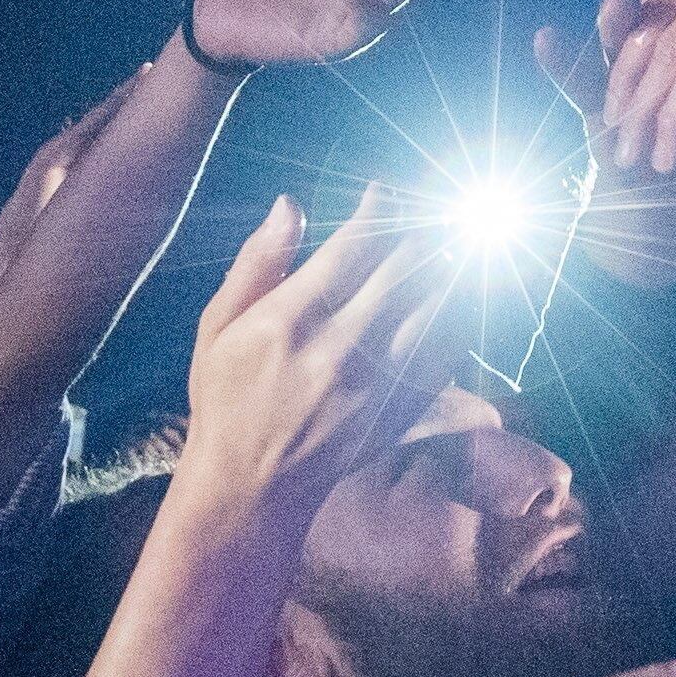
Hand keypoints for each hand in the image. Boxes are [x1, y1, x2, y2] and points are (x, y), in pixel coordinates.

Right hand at [175, 189, 465, 513]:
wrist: (249, 486)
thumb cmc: (225, 399)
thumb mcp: (217, 328)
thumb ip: (256, 264)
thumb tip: (289, 205)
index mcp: (290, 320)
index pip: (355, 245)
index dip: (379, 208)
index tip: (384, 190)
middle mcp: (341, 347)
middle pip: (406, 268)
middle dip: (420, 231)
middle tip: (424, 213)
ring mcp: (378, 382)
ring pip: (437, 306)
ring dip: (447, 268)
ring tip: (444, 247)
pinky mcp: (399, 410)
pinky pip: (449, 353)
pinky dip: (458, 319)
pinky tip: (452, 300)